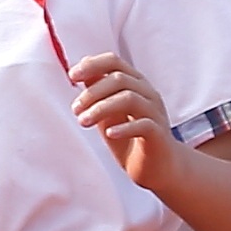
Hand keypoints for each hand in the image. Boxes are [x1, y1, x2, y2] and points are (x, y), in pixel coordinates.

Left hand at [68, 54, 178, 186]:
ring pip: (130, 98)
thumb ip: (97, 92)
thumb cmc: (130, 138)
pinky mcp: (159, 134)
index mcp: (135, 83)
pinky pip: (143, 125)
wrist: (158, 168)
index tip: (72, 75)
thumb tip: (81, 70)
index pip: (114, 62)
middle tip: (76, 109)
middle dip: (92, 92)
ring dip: (102, 108)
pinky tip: (108, 133)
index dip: (93, 65)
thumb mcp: (108, 113)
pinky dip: (123, 128)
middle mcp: (148, 93)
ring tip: (83, 121)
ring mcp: (155, 113)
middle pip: (119, 79)